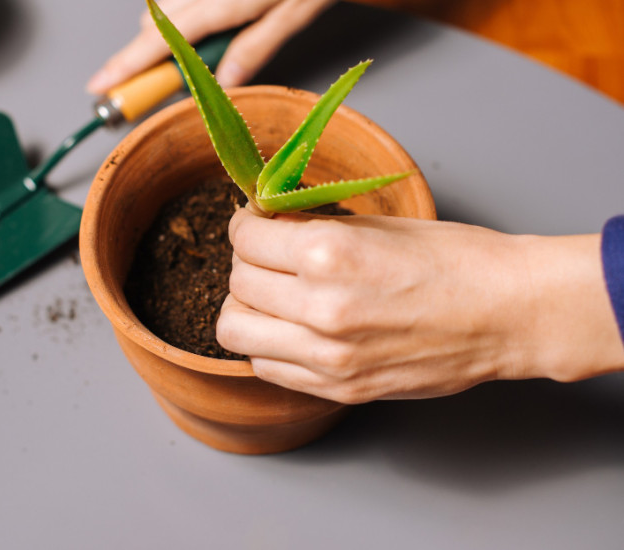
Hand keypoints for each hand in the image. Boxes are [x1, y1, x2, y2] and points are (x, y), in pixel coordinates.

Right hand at [87, 0, 336, 93]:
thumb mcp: (294, 15)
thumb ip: (254, 49)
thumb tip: (222, 84)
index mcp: (225, 2)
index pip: (163, 42)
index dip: (128, 67)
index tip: (101, 86)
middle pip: (154, 23)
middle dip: (159, 48)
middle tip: (193, 61)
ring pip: (164, 3)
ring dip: (176, 22)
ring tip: (221, 23)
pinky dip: (187, 3)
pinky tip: (220, 5)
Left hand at [216, 208, 623, 403]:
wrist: (511, 313)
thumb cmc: (458, 260)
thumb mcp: (379, 225)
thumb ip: (313, 229)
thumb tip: (267, 224)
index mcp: (329, 255)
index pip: (244, 239)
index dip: (245, 226)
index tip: (255, 224)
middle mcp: (319, 308)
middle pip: (236, 284)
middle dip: (247, 264)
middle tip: (268, 257)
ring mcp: (328, 357)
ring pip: (235, 331)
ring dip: (247, 308)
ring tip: (273, 296)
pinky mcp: (339, 388)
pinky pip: (266, 366)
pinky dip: (268, 345)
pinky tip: (293, 329)